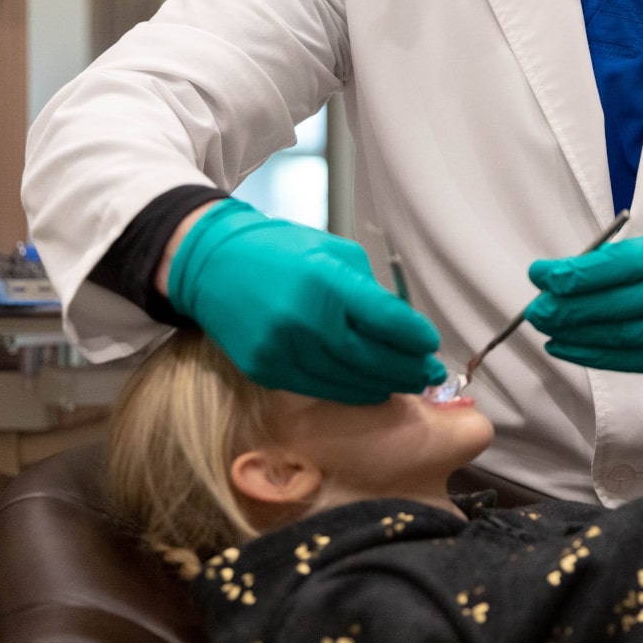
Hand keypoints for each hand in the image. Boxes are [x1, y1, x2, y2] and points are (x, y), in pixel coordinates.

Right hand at [166, 198, 444, 402]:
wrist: (212, 263)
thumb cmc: (280, 251)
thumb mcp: (333, 252)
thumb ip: (368, 291)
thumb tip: (402, 326)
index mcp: (325, 281)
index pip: (385, 319)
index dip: (414, 337)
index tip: (431, 343)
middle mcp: (303, 320)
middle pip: (370, 358)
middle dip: (407, 369)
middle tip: (430, 372)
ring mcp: (281, 350)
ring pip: (346, 381)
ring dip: (383, 385)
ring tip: (408, 383)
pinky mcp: (265, 370)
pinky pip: (318, 388)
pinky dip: (350, 391)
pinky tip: (371, 388)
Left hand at [525, 232, 642, 385]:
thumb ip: (611, 261)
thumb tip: (556, 277)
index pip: (615, 265)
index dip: (573, 273)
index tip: (540, 275)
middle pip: (612, 304)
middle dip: (565, 306)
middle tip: (536, 306)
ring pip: (612, 335)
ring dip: (570, 332)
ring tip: (543, 324)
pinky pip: (619, 359)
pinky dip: (584, 353)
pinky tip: (560, 345)